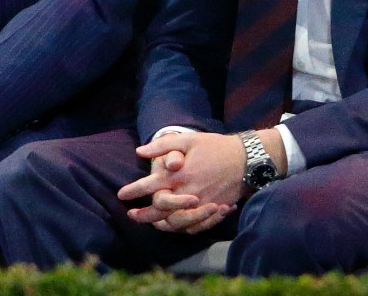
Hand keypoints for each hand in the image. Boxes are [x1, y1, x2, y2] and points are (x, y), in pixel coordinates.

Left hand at [118, 132, 246, 233]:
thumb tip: (140, 151)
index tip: (121, 195)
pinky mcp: (212, 211)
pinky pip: (194, 227)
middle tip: (131, 215)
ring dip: (160, 224)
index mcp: (180, 174)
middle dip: (143, 215)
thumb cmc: (215, 147)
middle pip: (160, 211)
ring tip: (150, 222)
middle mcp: (189, 192)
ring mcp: (201, 204)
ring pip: (176, 223)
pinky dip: (182, 228)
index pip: (151, 186)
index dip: (134, 191)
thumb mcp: (188, 140)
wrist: (246, 160)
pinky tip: (173, 225)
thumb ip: (163, 145)